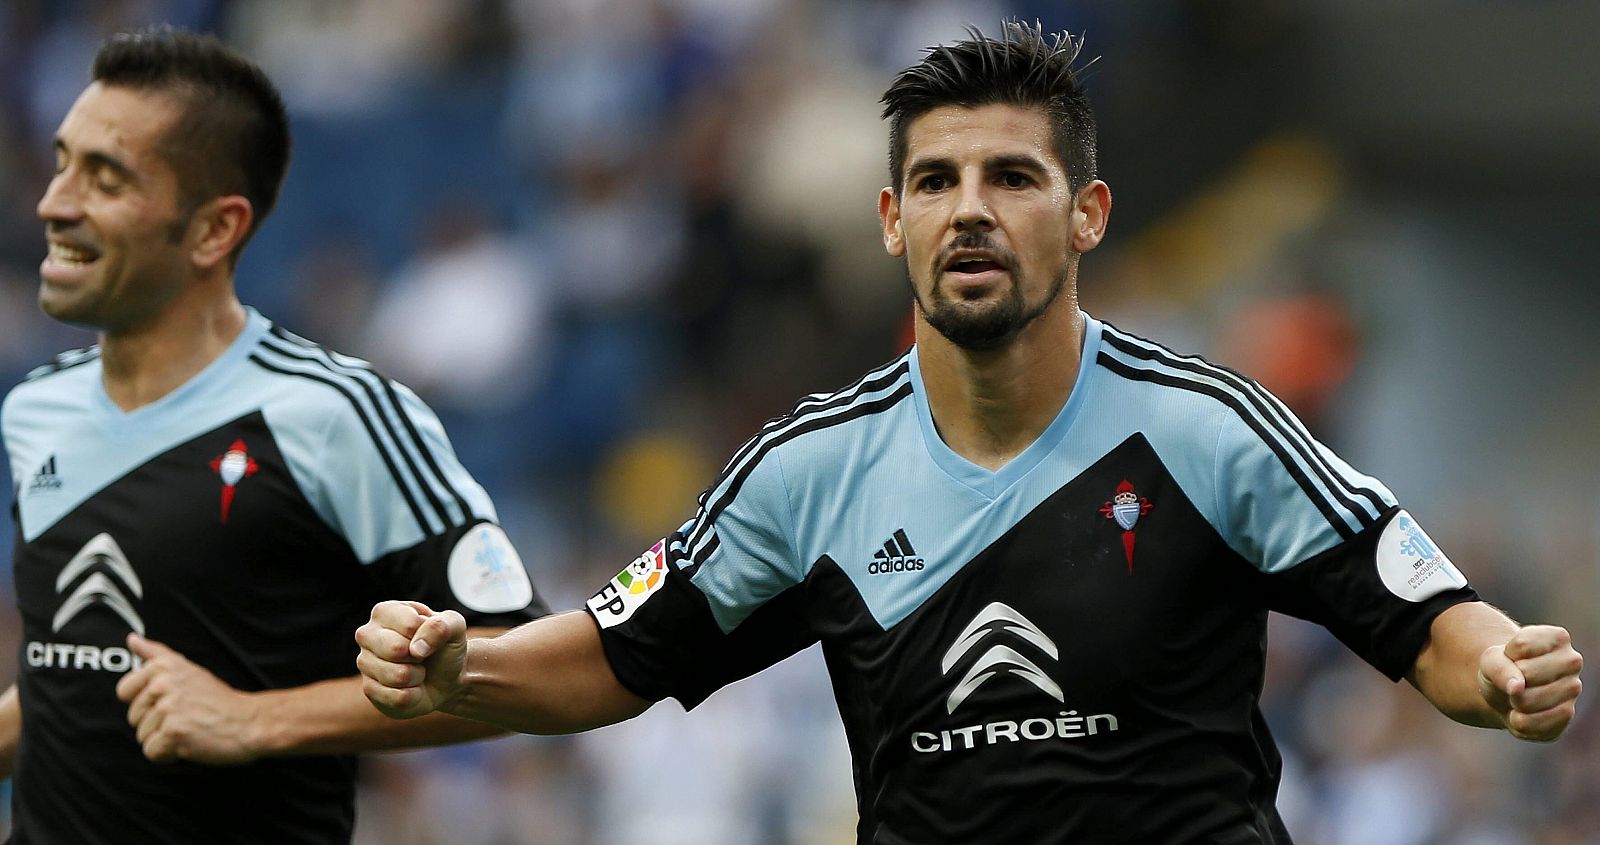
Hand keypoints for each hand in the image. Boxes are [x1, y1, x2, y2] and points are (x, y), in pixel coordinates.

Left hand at [114, 634, 260, 763]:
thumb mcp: (188, 669)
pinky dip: (169, 754)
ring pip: (142, 736)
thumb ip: (156, 654)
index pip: (124, 691)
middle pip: (134, 717)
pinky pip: (152, 752)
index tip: (170, 702)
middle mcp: (163, 683)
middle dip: (156, 724)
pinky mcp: (173, 731)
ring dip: (164, 740)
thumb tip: (132, 639)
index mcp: (164, 667)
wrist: (250, 722)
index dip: (145, 703)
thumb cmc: (218, 700)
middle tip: (186, 717)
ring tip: (190, 729)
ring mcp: (168, 707)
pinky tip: (189, 742)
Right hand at [356, 600, 468, 719]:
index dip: (428, 635)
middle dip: (419, 657)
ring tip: (417, 670)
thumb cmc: (445, 646)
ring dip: (417, 676)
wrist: (447, 677)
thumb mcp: (454, 626)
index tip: (428, 636)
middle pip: (396, 649)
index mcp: (385, 611)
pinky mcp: (369, 690)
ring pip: (397, 676)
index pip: (409, 625)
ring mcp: (364, 663)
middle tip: (421, 655)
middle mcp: (367, 634)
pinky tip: (411, 687)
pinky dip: (414, 695)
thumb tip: (416, 649)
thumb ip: (441, 626)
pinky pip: (397, 698)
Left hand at [1477, 625, 1583, 741]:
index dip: (1505, 654)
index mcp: (1557, 637)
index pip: (1521, 645)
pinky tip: (1522, 713)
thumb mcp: (1491, 660)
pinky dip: (1515, 721)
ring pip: (1527, 701)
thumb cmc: (1503, 668)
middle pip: (1526, 673)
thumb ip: (1499, 667)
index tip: (1510, 657)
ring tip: (1518, 696)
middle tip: (1514, 681)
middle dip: (1509, 680)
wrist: (1508, 693)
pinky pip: (1530, 724)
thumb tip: (1517, 687)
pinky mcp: (1565, 716)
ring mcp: (1573, 690)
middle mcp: (1572, 661)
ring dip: (1512, 702)